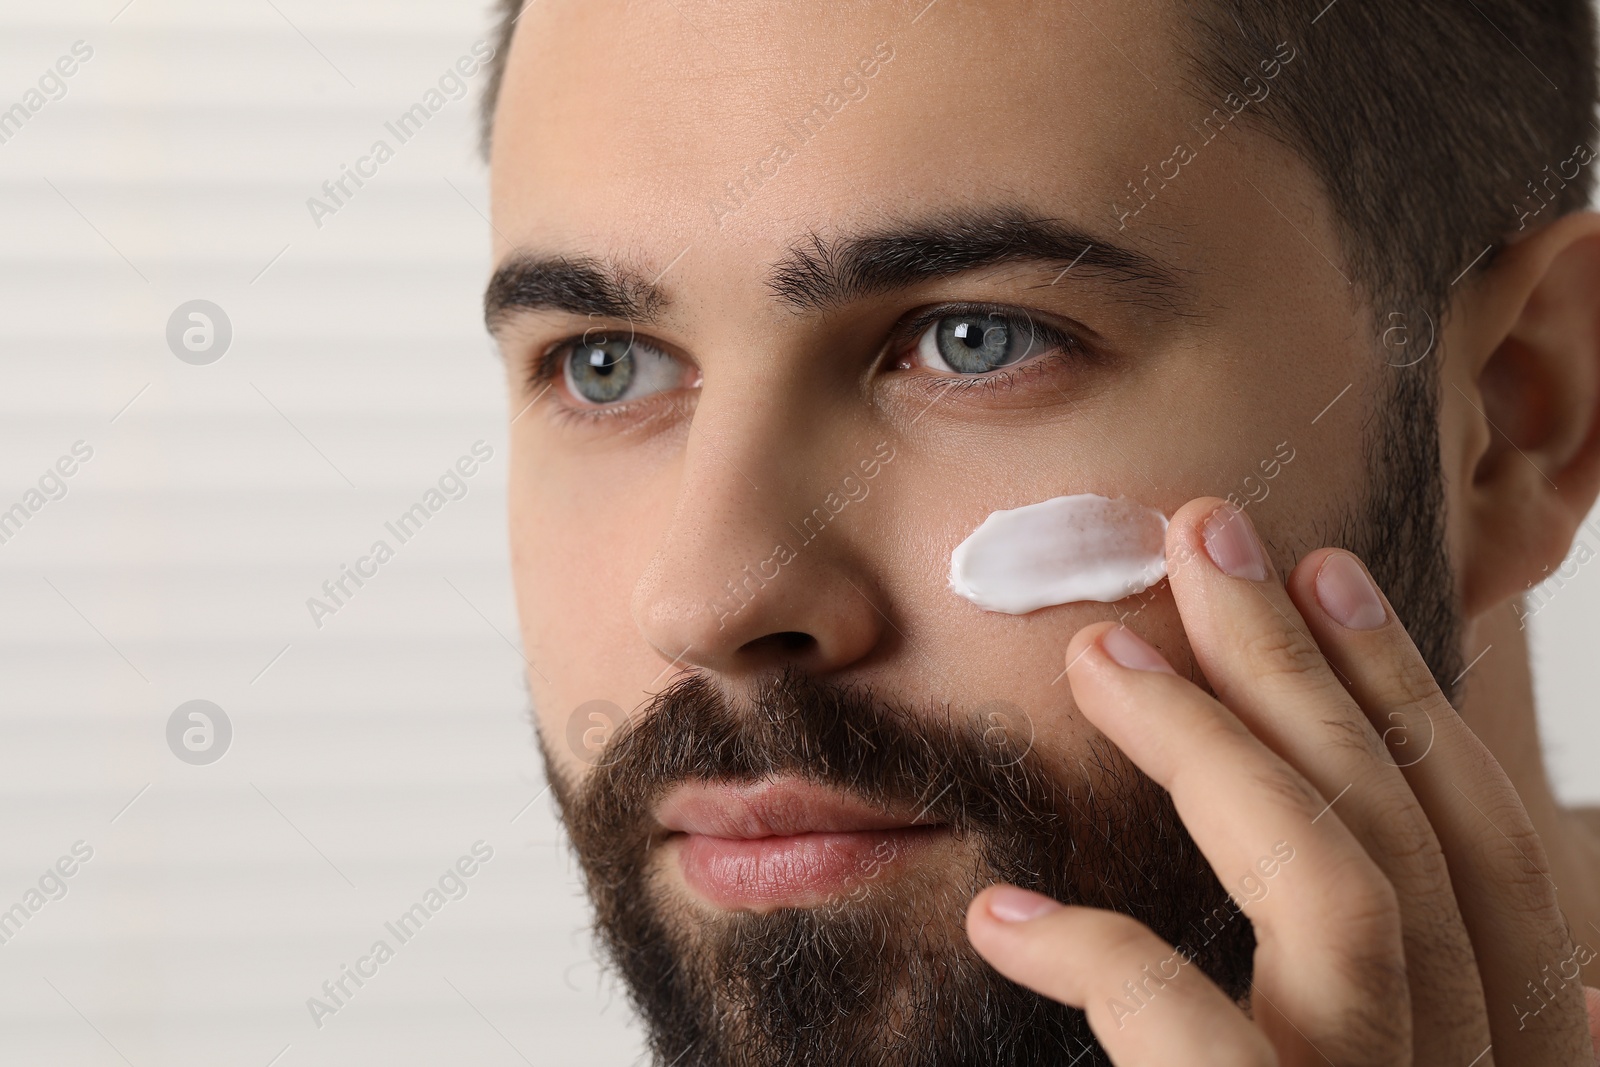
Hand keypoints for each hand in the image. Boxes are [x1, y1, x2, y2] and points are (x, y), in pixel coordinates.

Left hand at [964, 497, 1599, 1064]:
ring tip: (1097, 655)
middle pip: (1407, 839)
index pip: (1490, 858)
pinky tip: (1002, 919)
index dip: (1410, 701)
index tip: (1326, 572)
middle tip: (1202, 535)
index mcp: (1515, 1060)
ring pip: (1341, 895)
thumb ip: (1429, 1020)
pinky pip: (1191, 1028)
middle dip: (1301, 665)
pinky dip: (1098, 954)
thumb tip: (1583, 980)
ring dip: (1214, 747)